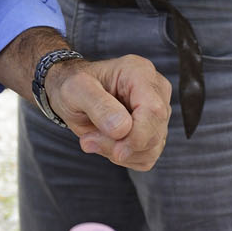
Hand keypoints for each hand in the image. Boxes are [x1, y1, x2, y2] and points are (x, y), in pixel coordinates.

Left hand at [45, 53, 170, 170]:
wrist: (74, 94)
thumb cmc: (74, 86)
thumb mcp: (75, 89)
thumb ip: (98, 105)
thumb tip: (122, 129)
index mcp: (140, 72)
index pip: (154, 110)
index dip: (137, 136)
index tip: (114, 150)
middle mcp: (155, 91)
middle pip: (154, 133)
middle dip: (121, 146)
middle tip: (88, 140)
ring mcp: (157, 113)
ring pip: (152, 149)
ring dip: (119, 153)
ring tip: (93, 138)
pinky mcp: (154, 131)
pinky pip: (146, 157)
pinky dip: (124, 158)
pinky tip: (106, 142)